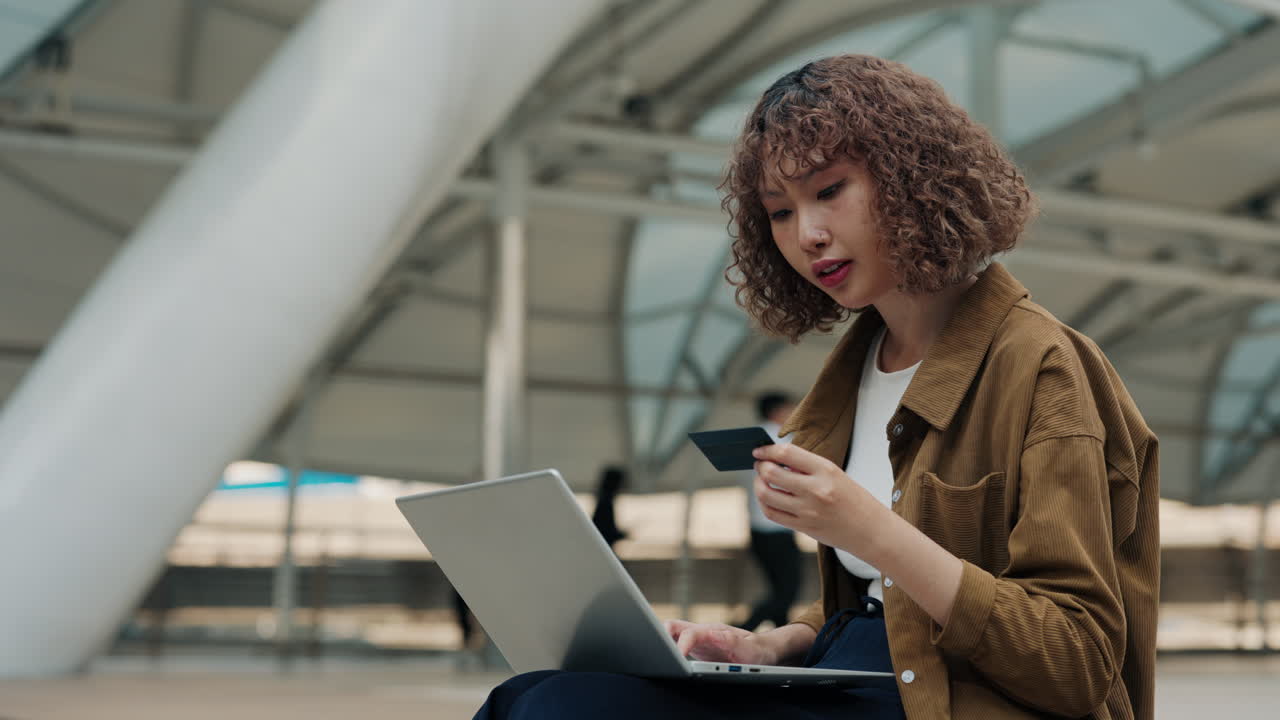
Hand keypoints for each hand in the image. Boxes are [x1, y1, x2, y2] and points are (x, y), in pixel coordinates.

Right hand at [663, 620, 777, 664]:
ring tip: (654, 659)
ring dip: (661, 644)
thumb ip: (732, 641)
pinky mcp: (696, 650)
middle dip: (659, 636)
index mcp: (714, 631)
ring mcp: (698, 641)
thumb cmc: (758, 650)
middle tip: (654, 653)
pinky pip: (676, 647)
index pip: (690, 633)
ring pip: (671, 636)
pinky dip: (667, 653)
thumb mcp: (750, 648)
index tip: (676, 657)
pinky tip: (664, 664)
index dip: (680, 645)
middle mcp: (702, 633)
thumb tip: (712, 634)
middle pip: (673, 627)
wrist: (763, 652)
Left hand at [751, 443, 888, 552]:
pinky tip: (766, 497)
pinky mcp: (803, 527)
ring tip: (761, 480)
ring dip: (758, 484)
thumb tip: (776, 460)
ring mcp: (808, 510)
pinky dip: (764, 503)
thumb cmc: (853, 499)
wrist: (870, 530)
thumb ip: (807, 467)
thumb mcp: (835, 474)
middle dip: (760, 466)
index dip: (767, 450)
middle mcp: (815, 490)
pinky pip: (772, 513)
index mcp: (826, 470)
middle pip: (771, 473)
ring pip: (766, 494)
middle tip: (759, 464)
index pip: (786, 453)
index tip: (759, 451)